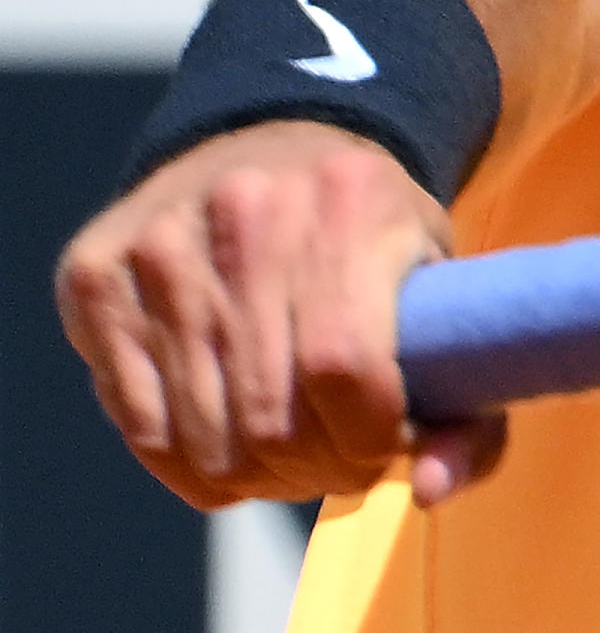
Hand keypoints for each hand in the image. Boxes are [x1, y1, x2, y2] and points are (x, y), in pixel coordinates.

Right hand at [54, 122, 506, 512]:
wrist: (272, 141)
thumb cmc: (374, 240)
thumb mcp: (447, 295)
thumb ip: (471, 407)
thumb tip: (428, 490)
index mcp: (350, 199)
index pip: (346, 368)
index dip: (370, 438)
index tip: (388, 442)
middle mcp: (244, 210)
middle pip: (271, 420)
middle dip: (319, 469)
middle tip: (340, 458)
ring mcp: (157, 242)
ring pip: (204, 443)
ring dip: (259, 480)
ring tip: (293, 450)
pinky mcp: (94, 277)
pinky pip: (143, 432)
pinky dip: (196, 466)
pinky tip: (233, 435)